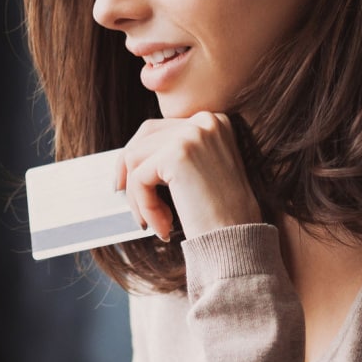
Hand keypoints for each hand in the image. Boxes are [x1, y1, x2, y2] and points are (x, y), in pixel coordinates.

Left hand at [114, 111, 262, 240]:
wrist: (239, 241)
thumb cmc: (222, 216)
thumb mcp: (202, 173)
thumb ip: (175, 155)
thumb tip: (129, 155)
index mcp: (214, 121)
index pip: (159, 129)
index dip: (138, 155)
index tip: (126, 181)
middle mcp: (205, 121)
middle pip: (144, 137)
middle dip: (129, 171)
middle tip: (122, 195)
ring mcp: (192, 134)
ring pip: (135, 159)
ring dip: (139, 196)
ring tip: (156, 223)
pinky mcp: (178, 154)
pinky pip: (139, 178)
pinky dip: (143, 206)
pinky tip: (162, 227)